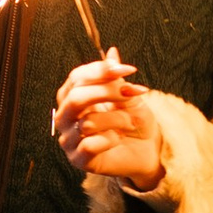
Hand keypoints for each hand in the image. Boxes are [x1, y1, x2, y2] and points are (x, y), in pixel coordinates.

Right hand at [53, 55, 161, 191]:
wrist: (147, 150)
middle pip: (76, 98)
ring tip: (129, 122)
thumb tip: (112, 52)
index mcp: (72, 97)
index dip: (101, 71)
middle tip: (130, 94)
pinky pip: (90, 145)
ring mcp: (69, 139)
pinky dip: (111, 139)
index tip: (128, 70)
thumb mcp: (128, 95)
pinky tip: (118, 139)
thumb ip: (117, 77)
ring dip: (116, 119)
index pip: (77, 78)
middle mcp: (65, 117)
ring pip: (87, 123)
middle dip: (107, 92)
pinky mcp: (78, 160)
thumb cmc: (133, 120)